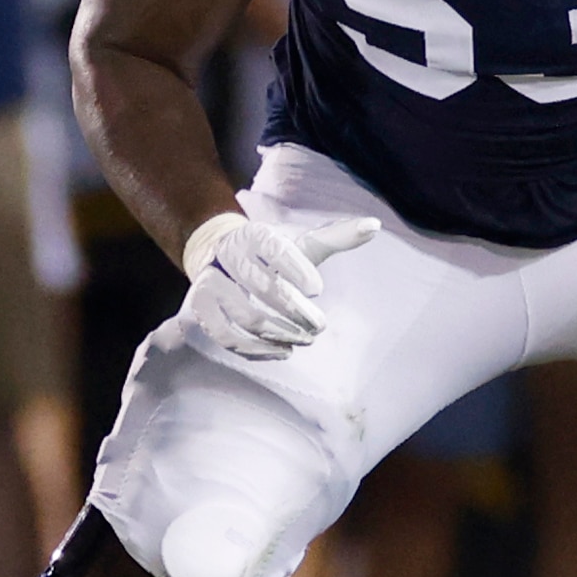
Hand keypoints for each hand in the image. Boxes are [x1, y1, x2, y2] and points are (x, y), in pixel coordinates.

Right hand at [179, 212, 379, 360]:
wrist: (220, 255)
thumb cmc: (271, 252)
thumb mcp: (302, 242)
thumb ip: (336, 237)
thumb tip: (374, 225)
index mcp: (255, 234)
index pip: (274, 250)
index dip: (296, 269)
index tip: (318, 290)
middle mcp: (229, 256)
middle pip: (262, 287)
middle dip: (294, 311)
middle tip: (319, 326)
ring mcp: (210, 283)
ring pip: (245, 316)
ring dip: (279, 333)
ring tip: (305, 340)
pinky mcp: (201, 309)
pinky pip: (226, 335)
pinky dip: (256, 349)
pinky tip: (283, 352)